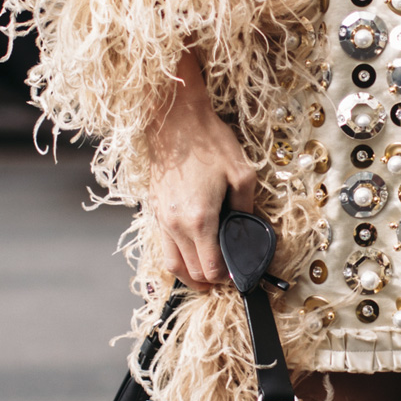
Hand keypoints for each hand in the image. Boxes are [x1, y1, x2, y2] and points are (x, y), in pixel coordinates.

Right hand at [146, 55, 256, 288]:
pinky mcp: (153, 209)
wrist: (174, 119)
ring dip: (190, 275)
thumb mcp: (242, 173)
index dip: (226, 278)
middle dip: (210, 281)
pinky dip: (177, 257)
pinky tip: (190, 251)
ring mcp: (161, 219)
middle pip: (191, 273)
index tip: (238, 275)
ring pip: (172, 264)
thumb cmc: (208, 142)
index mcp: (200, 220)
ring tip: (206, 276)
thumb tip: (247, 231)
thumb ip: (247, 208)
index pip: (210, 269)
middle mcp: (176, 225)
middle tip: (226, 277)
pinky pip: (163, 246)